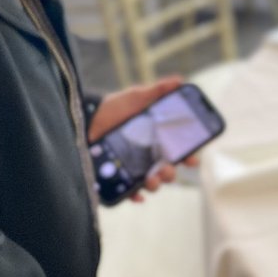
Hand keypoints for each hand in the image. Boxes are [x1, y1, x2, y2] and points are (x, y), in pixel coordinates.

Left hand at [88, 77, 199, 199]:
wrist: (85, 119)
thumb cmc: (112, 108)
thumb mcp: (136, 97)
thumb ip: (157, 91)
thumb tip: (180, 80)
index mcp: (155, 140)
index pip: (176, 151)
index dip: (187, 157)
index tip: (192, 159)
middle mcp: (146, 156)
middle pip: (166, 170)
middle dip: (172, 174)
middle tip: (170, 169)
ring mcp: (132, 168)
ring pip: (151, 182)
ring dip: (156, 184)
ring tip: (153, 179)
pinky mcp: (117, 178)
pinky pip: (128, 192)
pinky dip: (135, 195)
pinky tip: (138, 195)